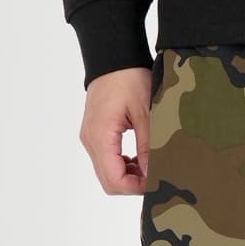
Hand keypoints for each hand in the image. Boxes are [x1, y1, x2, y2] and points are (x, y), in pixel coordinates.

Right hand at [78, 67, 152, 194]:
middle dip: (132, 185)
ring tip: (147, 165)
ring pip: (106, 174)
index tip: (154, 182)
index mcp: (101, 135)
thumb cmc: (129, 78)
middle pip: (108, 182)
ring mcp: (90, 138)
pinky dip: (121, 166)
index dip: (135, 188)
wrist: (112, 57)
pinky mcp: (94, 135)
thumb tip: (151, 175)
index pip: (114, 180)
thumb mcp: (145, 113)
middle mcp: (90, 140)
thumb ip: (147, 147)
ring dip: (127, 176)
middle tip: (154, 176)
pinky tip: (137, 158)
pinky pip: (105, 161)